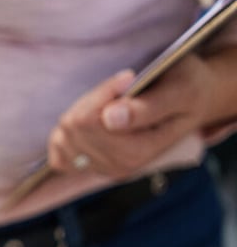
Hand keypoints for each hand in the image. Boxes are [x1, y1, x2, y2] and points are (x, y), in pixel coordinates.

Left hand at [47, 57, 217, 177]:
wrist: (190, 103)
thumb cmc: (185, 90)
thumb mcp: (179, 90)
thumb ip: (148, 107)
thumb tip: (111, 117)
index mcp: (139, 151)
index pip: (89, 121)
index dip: (104, 92)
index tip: (129, 78)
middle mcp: (119, 166)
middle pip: (74, 126)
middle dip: (93, 100)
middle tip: (121, 90)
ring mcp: (102, 168)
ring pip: (64, 134)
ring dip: (82, 111)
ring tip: (112, 104)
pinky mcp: (89, 166)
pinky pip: (57, 150)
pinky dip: (68, 131)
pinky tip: (92, 121)